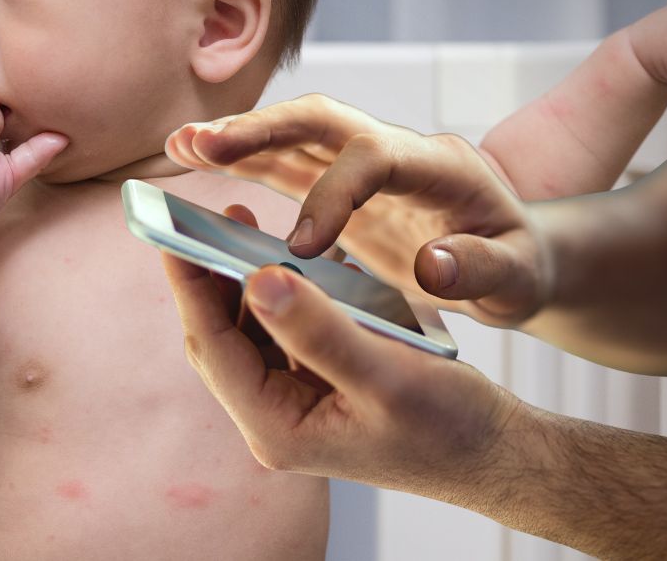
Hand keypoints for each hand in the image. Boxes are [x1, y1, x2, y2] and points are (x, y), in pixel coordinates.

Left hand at [159, 204, 519, 500]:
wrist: (494, 452)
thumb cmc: (447, 426)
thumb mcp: (384, 373)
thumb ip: (319, 330)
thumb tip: (257, 280)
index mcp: (276, 426)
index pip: (212, 345)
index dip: (189, 284)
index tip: (172, 229)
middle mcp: (275, 416)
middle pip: (221, 335)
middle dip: (211, 276)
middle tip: (212, 214)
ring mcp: (294, 401)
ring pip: (250, 329)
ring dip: (247, 279)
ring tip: (246, 225)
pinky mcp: (316, 384)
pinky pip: (283, 329)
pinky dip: (283, 291)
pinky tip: (295, 258)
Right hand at [166, 94, 550, 326]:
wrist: (515, 254)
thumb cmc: (519, 267)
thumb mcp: (519, 279)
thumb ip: (482, 270)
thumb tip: (434, 264)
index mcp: (441, 166)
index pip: (376, 157)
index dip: (333, 193)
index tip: (302, 247)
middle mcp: (396, 150)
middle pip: (323, 120)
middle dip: (263, 129)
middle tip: (205, 143)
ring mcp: (365, 161)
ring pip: (294, 134)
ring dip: (238, 137)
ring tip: (180, 144)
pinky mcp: (340, 182)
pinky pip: (285, 163)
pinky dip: (241, 160)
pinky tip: (193, 158)